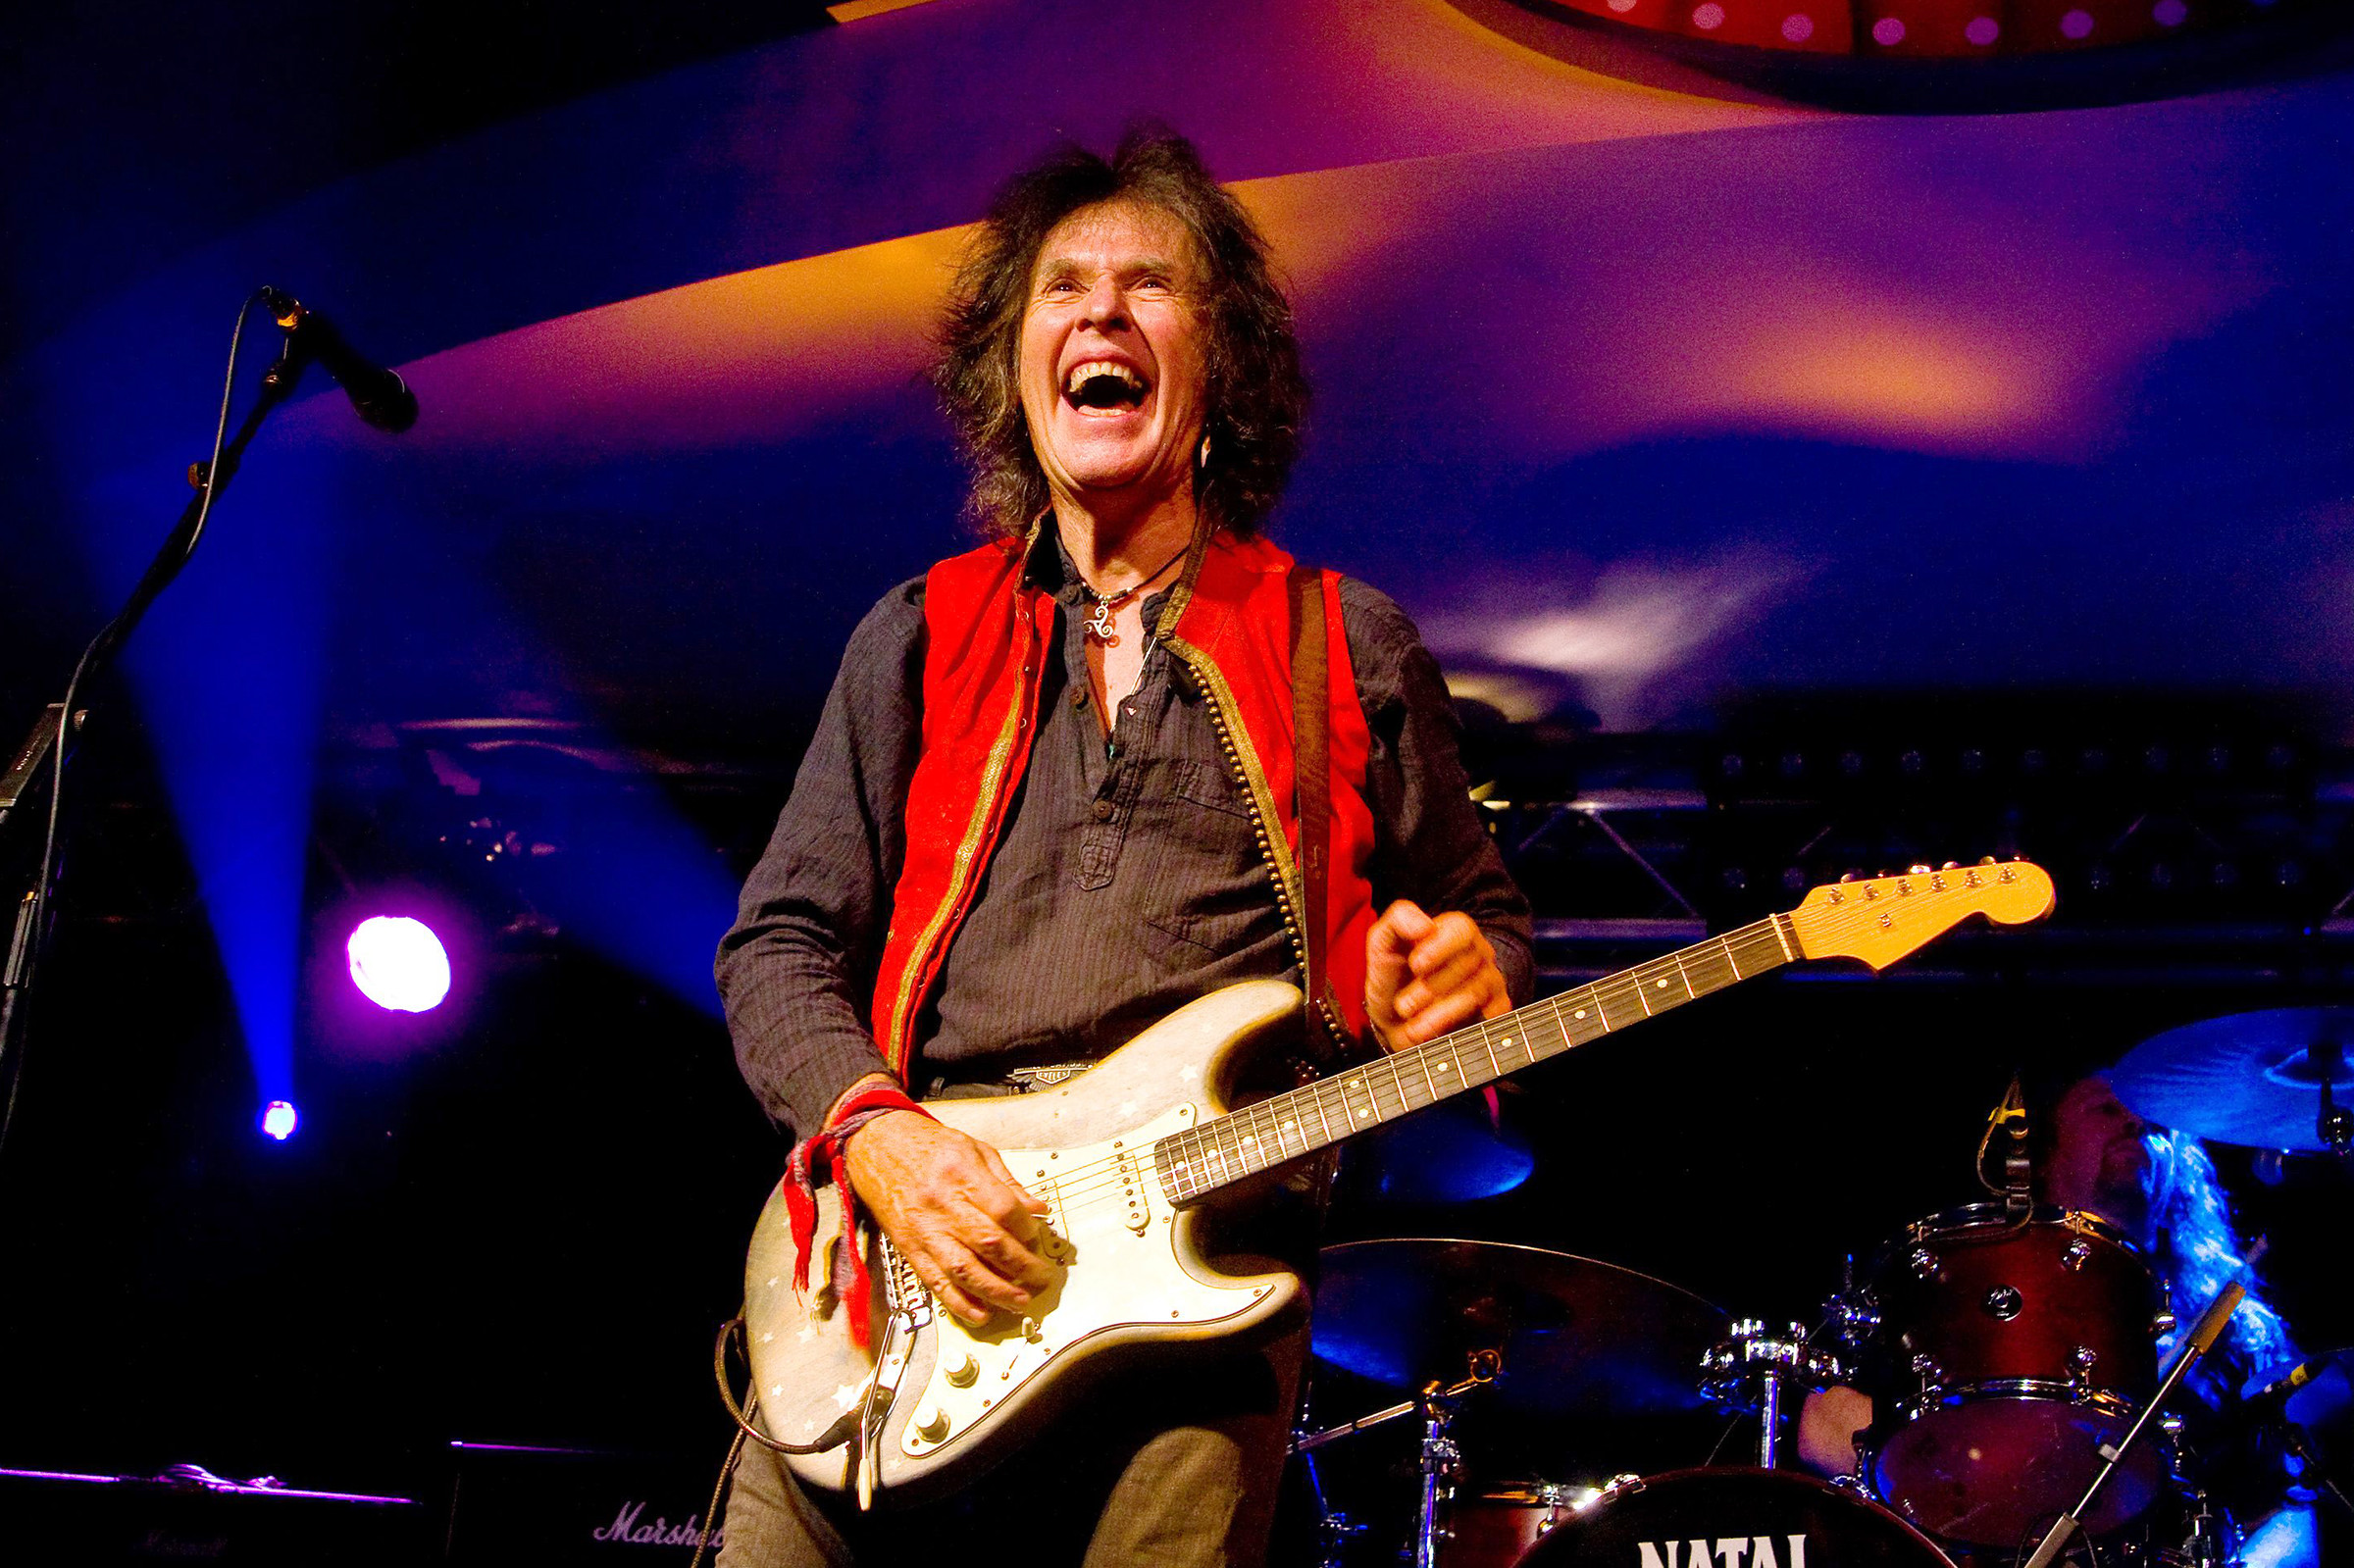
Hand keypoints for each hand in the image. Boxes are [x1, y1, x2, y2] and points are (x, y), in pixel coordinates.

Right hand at [839, 1104, 1053, 1326]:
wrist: (877, 1148)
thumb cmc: (928, 1147)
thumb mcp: (975, 1149)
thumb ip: (1007, 1183)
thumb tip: (1038, 1210)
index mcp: (962, 1173)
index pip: (1003, 1210)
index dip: (1027, 1229)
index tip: (1036, 1236)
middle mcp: (942, 1204)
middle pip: (989, 1243)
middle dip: (1022, 1266)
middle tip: (1042, 1278)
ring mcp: (925, 1230)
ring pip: (963, 1270)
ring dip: (996, 1291)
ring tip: (1021, 1302)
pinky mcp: (910, 1249)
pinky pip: (935, 1282)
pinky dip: (959, 1303)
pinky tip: (981, 1313)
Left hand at [1364, 899, 1509, 1050]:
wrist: (1395, 1019)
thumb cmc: (1392, 975)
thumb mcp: (1383, 942)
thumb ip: (1399, 920)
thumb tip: (1425, 926)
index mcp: (1454, 930)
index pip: (1461, 930)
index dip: (1440, 947)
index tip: (1415, 965)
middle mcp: (1477, 952)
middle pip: (1467, 964)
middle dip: (1431, 987)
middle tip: (1403, 1005)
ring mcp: (1490, 980)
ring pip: (1475, 992)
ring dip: (1439, 1012)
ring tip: (1413, 1025)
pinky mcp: (1496, 1008)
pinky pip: (1489, 1015)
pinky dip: (1458, 1026)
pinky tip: (1436, 1033)